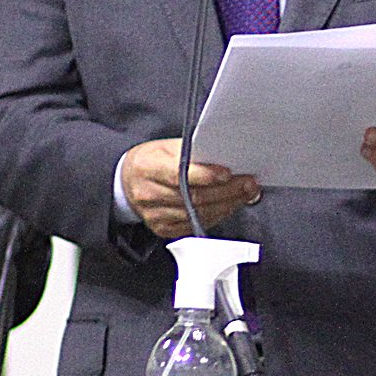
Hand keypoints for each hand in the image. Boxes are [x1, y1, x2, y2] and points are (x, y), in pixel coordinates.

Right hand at [121, 139, 259, 239]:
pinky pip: (195, 224)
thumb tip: (226, 156)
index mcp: (147, 167)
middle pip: (193, 197)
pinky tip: (230, 205)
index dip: (205, 175)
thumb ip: (193, 151)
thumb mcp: (167, 146)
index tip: (228, 173)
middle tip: (249, 183)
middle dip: (227, 190)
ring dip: (227, 204)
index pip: (178, 174)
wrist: (126, 181)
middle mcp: (148, 194)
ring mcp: (155, 215)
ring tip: (246, 193)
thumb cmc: (153, 160)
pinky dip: (217, 215)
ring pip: (198, 213)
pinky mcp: (162, 228)